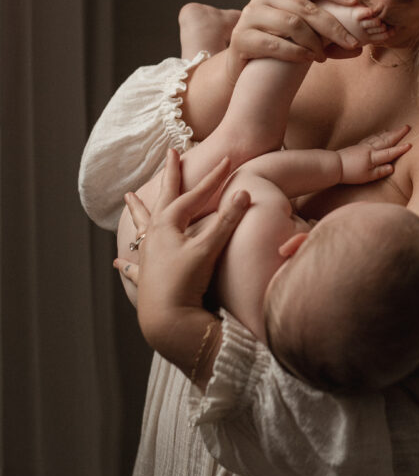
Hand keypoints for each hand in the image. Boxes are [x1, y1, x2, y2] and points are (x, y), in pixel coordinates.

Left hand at [113, 149, 249, 348]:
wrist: (166, 321)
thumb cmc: (186, 283)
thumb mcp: (208, 249)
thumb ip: (226, 221)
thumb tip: (244, 193)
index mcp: (168, 225)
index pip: (194, 195)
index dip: (212, 178)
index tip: (226, 160)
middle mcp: (154, 237)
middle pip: (163, 199)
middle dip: (170, 176)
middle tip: (171, 154)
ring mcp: (147, 258)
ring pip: (142, 227)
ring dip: (138, 211)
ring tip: (128, 198)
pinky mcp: (146, 280)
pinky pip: (134, 266)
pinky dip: (127, 263)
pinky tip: (118, 262)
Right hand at [225, 0, 368, 84]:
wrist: (244, 68)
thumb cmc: (280, 47)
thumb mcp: (305, 36)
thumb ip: (329, 37)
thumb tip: (360, 47)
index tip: (356, 3)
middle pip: (305, 6)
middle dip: (333, 26)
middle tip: (352, 42)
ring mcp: (250, 15)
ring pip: (292, 23)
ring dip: (314, 42)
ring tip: (323, 57)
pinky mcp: (241, 38)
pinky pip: (275, 43)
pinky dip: (296, 52)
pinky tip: (307, 59)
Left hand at [337, 125, 411, 184]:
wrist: (334, 165)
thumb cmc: (351, 173)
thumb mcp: (367, 176)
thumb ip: (380, 172)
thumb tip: (392, 167)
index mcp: (373, 157)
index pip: (390, 153)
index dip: (400, 149)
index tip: (410, 144)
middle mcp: (370, 149)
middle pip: (386, 140)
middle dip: (398, 134)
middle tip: (407, 127)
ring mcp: (363, 146)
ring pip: (379, 137)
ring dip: (389, 133)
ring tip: (397, 129)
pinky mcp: (358, 146)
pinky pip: (371, 138)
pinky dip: (378, 134)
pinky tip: (380, 133)